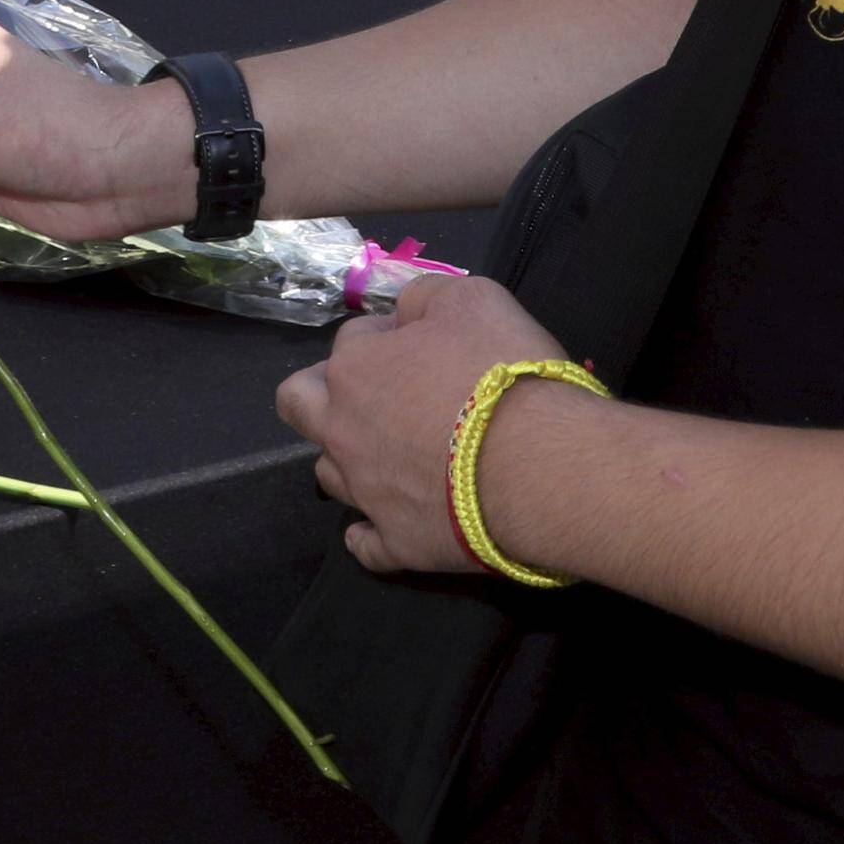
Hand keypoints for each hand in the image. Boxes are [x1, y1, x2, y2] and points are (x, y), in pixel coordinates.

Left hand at [271, 273, 575, 578]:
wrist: (544, 468)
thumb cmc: (506, 374)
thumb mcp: (473, 299)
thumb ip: (427, 298)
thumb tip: (405, 314)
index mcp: (355, 369)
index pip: (354, 339)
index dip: (387, 338)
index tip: (424, 347)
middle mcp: (344, 430)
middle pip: (299, 404)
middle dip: (324, 392)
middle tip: (377, 395)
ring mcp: (366, 493)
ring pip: (329, 474)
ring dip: (350, 460)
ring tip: (392, 458)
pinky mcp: (396, 544)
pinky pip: (365, 545)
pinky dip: (371, 533)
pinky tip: (389, 522)